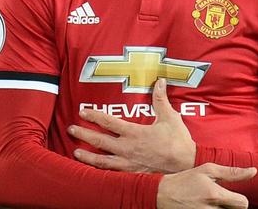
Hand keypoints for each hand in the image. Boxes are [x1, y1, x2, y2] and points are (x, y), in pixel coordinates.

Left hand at [68, 78, 195, 172]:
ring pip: (101, 161)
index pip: (109, 122)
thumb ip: (161, 99)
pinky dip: (100, 171)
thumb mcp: (170, 117)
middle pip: (100, 141)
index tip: (83, 112)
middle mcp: (127, 149)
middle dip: (83, 134)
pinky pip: (111, 174)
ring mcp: (128, 164)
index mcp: (134, 133)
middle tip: (71, 129)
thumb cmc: (178, 142)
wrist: (185, 166)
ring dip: (87, 156)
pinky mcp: (131, 175)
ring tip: (76, 153)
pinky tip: (93, 170)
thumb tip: (160, 81)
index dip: (94, 116)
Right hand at [157, 163, 255, 207]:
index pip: (243, 204)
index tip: (231, 196)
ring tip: (211, 204)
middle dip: (231, 206)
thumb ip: (232, 172)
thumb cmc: (186, 180)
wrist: (163, 194)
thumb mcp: (207, 170)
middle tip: (219, 200)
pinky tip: (206, 207)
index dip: (240, 199)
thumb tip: (254, 171)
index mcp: (214, 195)